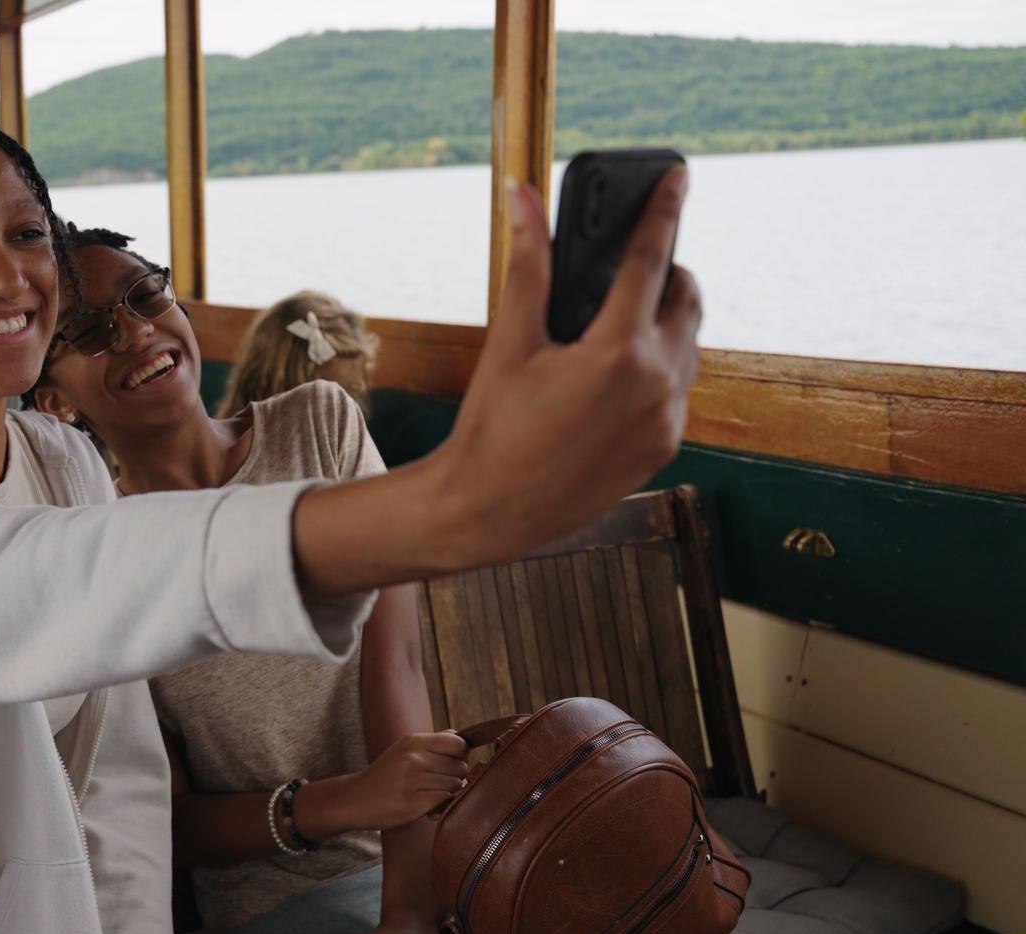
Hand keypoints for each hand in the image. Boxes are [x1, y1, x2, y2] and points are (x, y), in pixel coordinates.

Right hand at [346, 731, 468, 830]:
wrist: (355, 799)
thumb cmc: (384, 776)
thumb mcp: (403, 750)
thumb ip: (432, 743)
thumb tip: (459, 736)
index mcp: (412, 741)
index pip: (457, 743)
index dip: (461, 756)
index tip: (451, 765)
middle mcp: (412, 757)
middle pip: (459, 766)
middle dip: (456, 777)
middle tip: (439, 785)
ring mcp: (411, 779)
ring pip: (454, 784)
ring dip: (448, 793)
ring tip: (431, 795)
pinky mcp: (412, 802)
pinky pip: (444, 800)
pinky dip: (441, 806)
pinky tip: (428, 808)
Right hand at [437, 170, 700, 566]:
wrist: (491, 510)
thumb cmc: (492, 427)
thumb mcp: (510, 342)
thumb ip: (528, 264)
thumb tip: (523, 197)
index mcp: (618, 351)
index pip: (651, 258)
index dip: (664, 209)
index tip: (678, 176)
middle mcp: (657, 383)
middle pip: (686, 299)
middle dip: (667, 274)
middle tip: (632, 269)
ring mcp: (667, 419)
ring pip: (689, 346)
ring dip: (665, 324)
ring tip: (620, 324)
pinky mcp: (666, 446)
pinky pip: (678, 390)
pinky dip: (656, 370)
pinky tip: (615, 379)